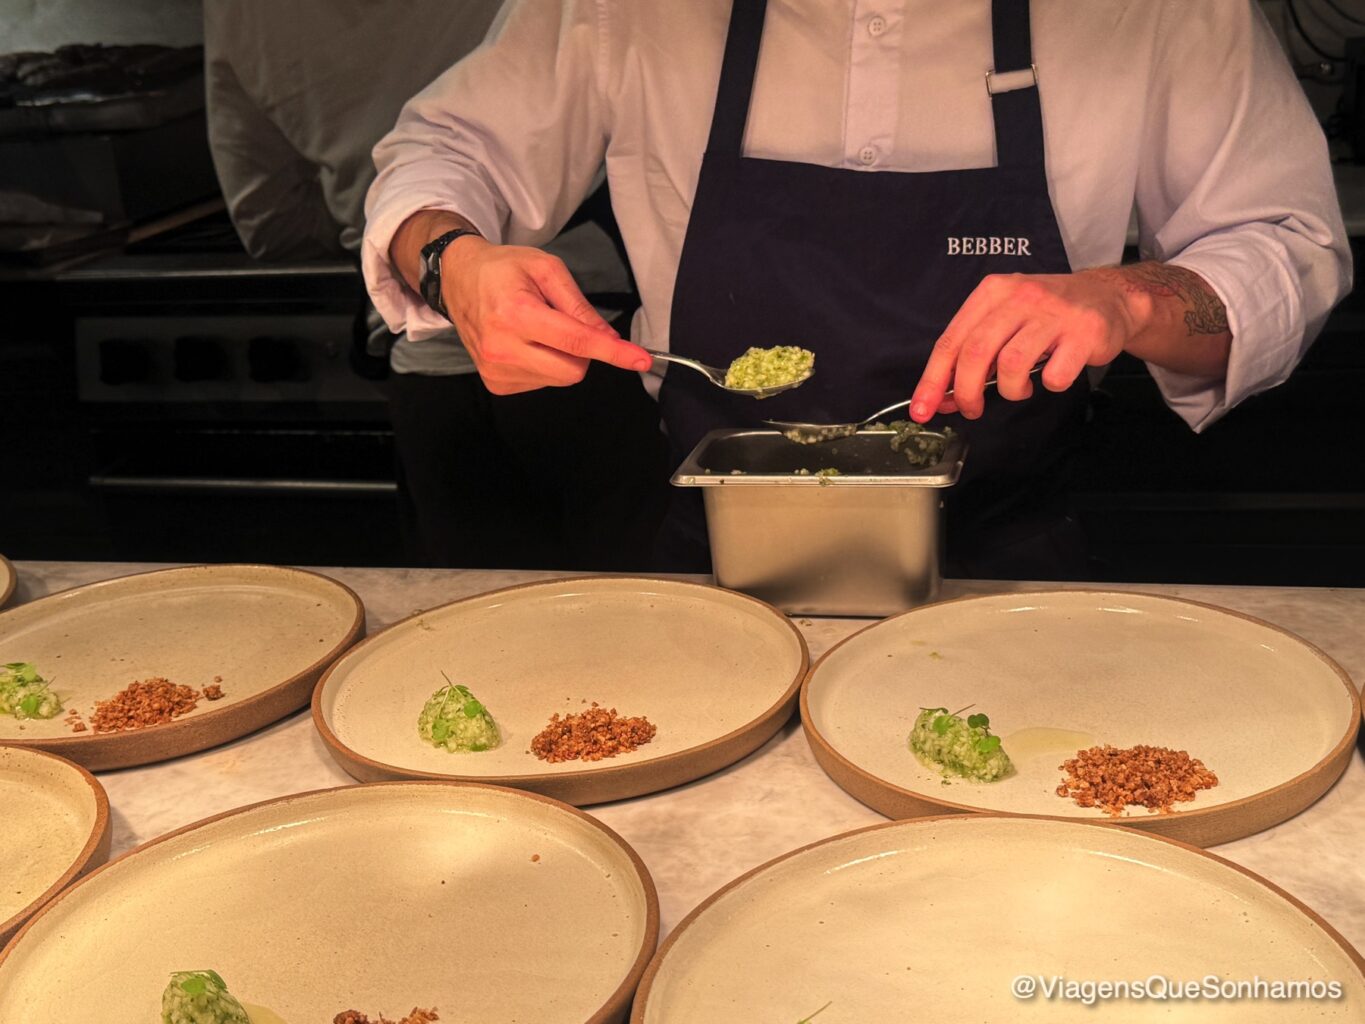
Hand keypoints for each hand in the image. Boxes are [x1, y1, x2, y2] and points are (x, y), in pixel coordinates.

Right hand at [440, 236, 651, 394]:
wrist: (457, 280)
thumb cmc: (504, 270)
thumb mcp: (546, 269)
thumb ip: (579, 305)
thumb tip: (608, 337)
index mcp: (517, 313)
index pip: (576, 341)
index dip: (613, 352)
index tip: (640, 360)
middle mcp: (503, 347)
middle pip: (573, 370)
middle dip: (584, 352)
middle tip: (566, 324)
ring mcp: (496, 370)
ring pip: (559, 379)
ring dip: (562, 357)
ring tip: (538, 330)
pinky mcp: (495, 384)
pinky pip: (542, 383)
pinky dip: (545, 366)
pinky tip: (526, 344)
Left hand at [908, 270, 1137, 421]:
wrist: (1108, 297)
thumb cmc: (1047, 314)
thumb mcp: (1005, 320)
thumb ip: (973, 353)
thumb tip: (941, 396)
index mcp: (992, 292)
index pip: (951, 341)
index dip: (933, 380)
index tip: (922, 410)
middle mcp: (1020, 297)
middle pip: (976, 353)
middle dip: (965, 392)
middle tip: (972, 409)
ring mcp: (1054, 314)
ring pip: (1011, 365)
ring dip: (1009, 390)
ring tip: (1018, 389)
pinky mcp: (1084, 333)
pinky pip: (1053, 375)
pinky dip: (1048, 385)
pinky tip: (1052, 376)